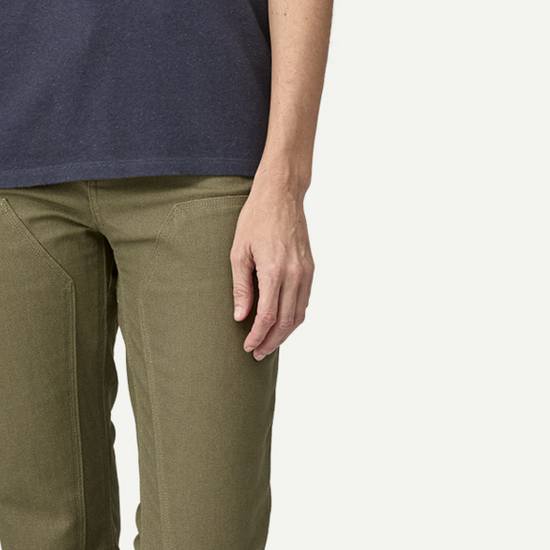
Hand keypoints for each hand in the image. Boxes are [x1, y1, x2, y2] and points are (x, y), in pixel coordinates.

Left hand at [231, 182, 314, 360]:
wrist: (281, 196)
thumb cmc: (255, 219)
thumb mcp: (239, 253)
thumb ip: (241, 287)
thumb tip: (240, 316)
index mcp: (274, 271)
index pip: (267, 316)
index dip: (257, 336)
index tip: (247, 346)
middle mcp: (294, 275)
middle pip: (285, 321)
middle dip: (271, 341)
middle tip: (257, 353)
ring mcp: (306, 272)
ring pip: (299, 315)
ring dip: (284, 334)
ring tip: (269, 344)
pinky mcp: (311, 268)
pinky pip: (305, 301)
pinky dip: (294, 318)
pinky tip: (282, 323)